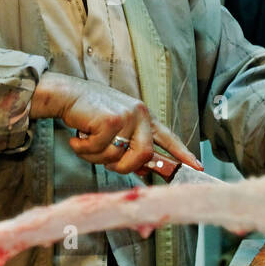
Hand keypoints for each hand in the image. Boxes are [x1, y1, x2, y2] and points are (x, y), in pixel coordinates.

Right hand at [31, 72, 201, 175]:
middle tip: (105, 162)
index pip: (168, 137)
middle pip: (144, 155)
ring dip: (98, 157)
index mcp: (143, 116)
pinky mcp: (112, 120)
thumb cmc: (89, 113)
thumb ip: (130, 147)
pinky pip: (101, 150)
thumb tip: (142, 171)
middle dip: (124, 167)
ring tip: (87, 141)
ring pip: (120, 157)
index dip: (182, 154)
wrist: (68, 95)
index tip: (197, 167)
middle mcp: (139, 115)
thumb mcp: (115, 129)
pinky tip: (79, 137)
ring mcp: (127, 116)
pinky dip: (85, 150)